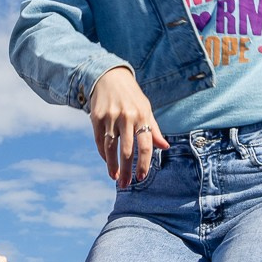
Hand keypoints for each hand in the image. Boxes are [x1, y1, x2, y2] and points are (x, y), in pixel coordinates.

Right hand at [89, 67, 169, 187]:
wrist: (109, 77)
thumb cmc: (132, 96)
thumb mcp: (146, 109)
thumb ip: (154, 129)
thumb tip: (165, 147)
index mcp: (142, 116)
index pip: (145, 145)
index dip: (144, 163)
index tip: (141, 177)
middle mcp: (126, 117)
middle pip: (127, 150)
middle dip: (126, 170)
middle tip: (125, 184)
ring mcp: (110, 117)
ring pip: (110, 148)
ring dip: (112, 166)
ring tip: (114, 178)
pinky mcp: (96, 117)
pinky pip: (99, 141)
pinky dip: (103, 154)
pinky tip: (107, 162)